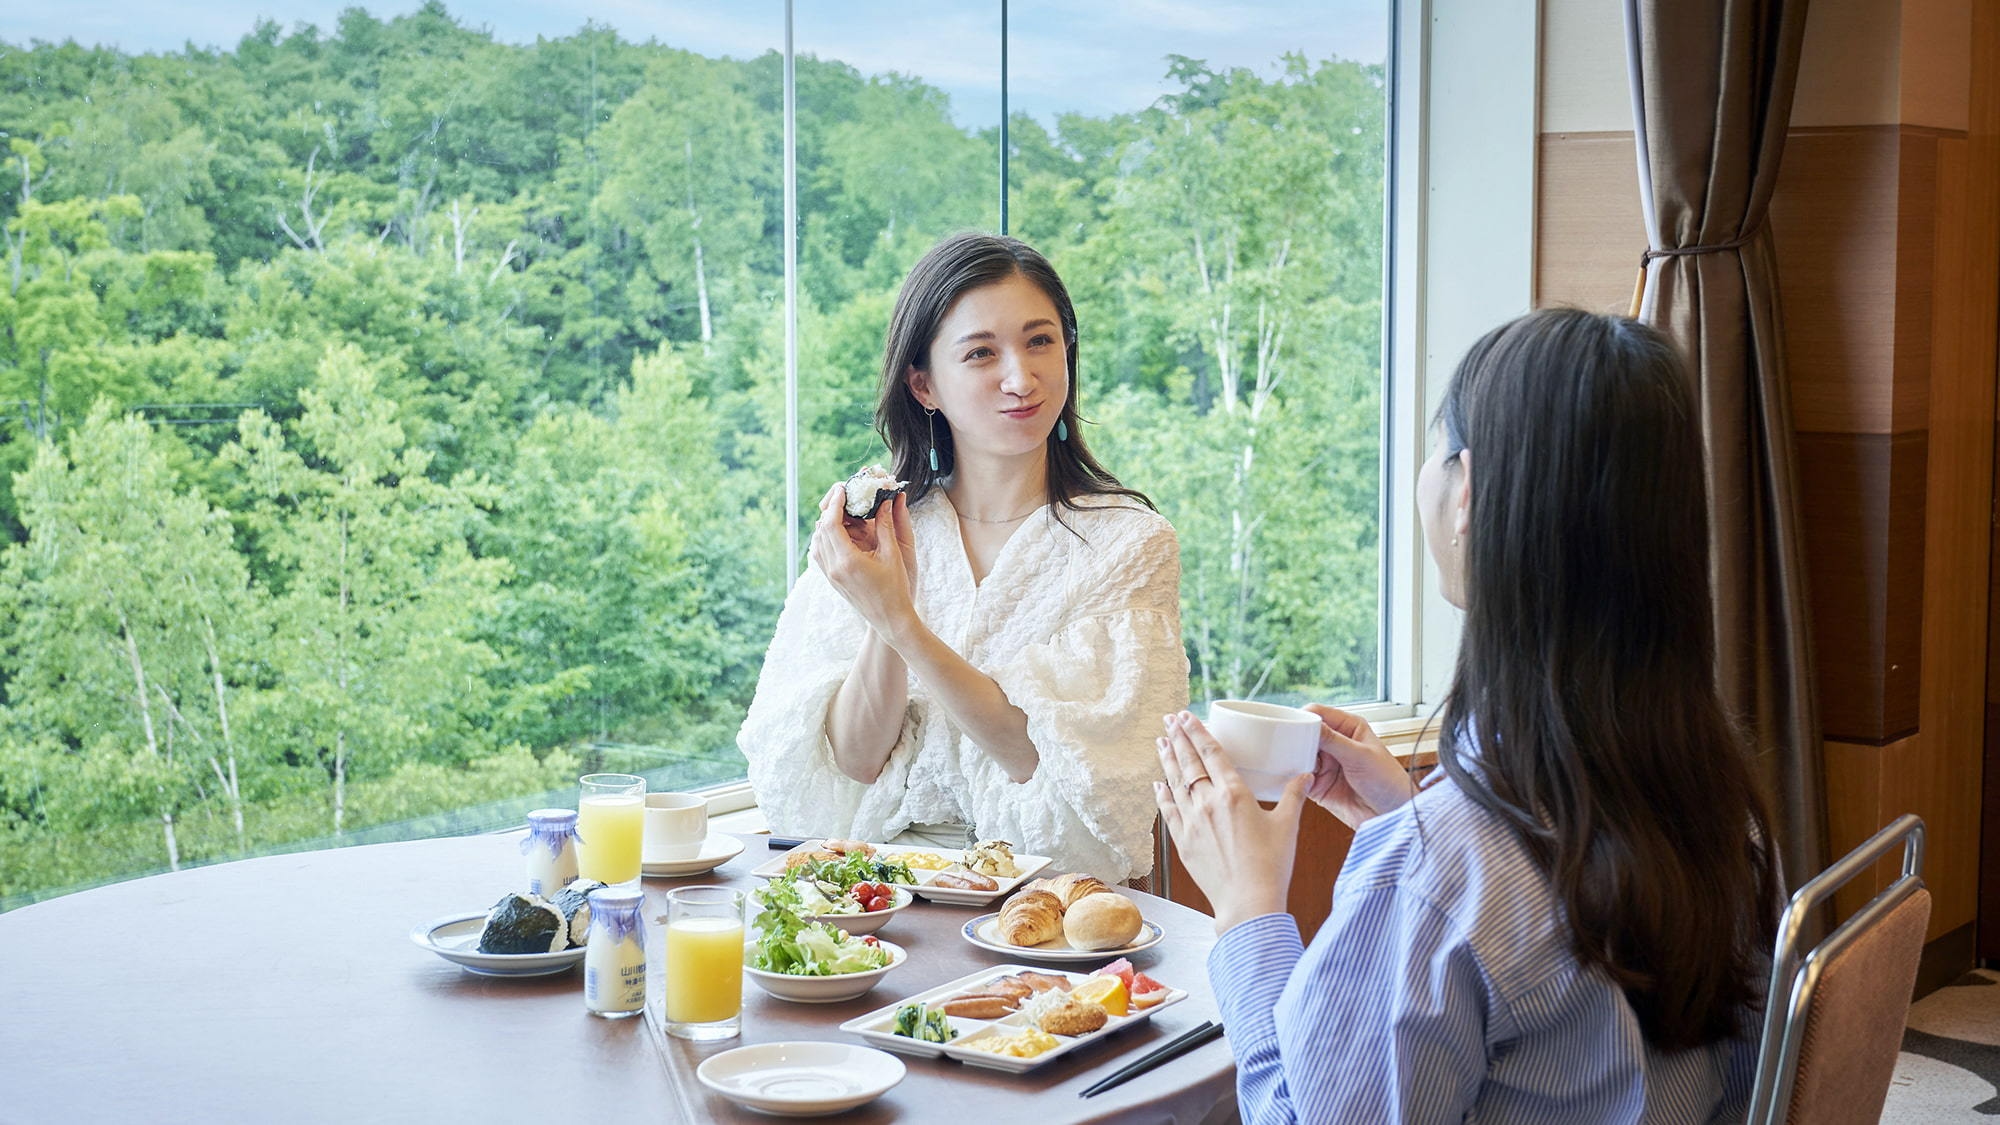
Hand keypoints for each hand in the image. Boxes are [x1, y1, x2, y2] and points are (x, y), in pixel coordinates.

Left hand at [810, 486, 917, 638]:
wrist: (890, 619)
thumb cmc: (896, 588)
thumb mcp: (893, 554)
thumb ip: (886, 525)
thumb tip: (885, 501)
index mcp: (848, 560)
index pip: (831, 523)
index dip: (836, 503)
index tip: (843, 489)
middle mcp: (834, 568)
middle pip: (821, 530)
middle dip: (830, 510)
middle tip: (843, 496)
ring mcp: (831, 575)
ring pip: (817, 542)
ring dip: (826, 524)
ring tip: (842, 512)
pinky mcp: (832, 580)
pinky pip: (819, 554)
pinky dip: (825, 539)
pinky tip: (839, 533)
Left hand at [1152, 710, 1308, 934]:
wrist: (1248, 903)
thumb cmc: (1271, 866)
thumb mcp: (1287, 826)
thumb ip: (1294, 796)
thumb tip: (1305, 775)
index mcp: (1235, 794)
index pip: (1212, 753)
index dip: (1198, 732)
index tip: (1186, 716)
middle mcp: (1208, 803)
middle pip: (1189, 762)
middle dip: (1178, 738)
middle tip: (1169, 720)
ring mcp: (1192, 822)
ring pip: (1174, 783)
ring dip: (1167, 760)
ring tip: (1161, 742)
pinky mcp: (1183, 842)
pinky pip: (1168, 811)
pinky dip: (1162, 795)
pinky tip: (1158, 785)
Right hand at [1300, 704, 1415, 828]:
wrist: (1391, 815)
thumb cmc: (1388, 781)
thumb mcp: (1360, 756)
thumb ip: (1334, 740)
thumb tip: (1309, 725)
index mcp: (1348, 728)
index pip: (1319, 714)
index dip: (1303, 717)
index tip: (1291, 725)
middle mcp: (1335, 743)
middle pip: (1305, 734)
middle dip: (1295, 740)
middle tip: (1285, 746)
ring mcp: (1326, 764)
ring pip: (1299, 755)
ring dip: (1293, 759)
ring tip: (1289, 763)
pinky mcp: (1318, 784)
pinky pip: (1299, 776)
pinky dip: (1293, 776)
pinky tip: (1291, 777)